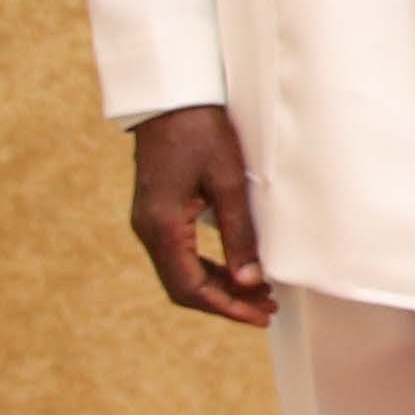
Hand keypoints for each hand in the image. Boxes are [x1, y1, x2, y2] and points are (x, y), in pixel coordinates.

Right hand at [127, 103, 271, 326]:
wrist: (172, 99)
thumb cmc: (201, 132)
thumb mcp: (227, 182)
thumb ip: (238, 233)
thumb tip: (250, 280)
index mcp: (161, 226)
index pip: (190, 287)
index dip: (226, 307)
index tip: (259, 316)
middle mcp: (148, 230)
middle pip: (183, 286)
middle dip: (225, 302)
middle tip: (267, 309)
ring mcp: (149, 222)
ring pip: (180, 272)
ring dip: (218, 287)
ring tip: (260, 294)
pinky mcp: (156, 213)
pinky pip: (179, 254)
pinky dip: (208, 268)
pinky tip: (237, 270)